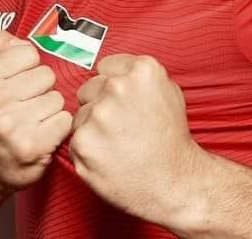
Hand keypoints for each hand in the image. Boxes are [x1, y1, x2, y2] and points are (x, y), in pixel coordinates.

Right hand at [0, 30, 72, 192]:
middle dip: (42, 90)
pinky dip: (59, 128)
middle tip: (27, 106)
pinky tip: (43, 135)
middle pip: (46, 75)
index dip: (28, 68)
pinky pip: (65, 120)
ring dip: (51, 110)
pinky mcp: (30, 147)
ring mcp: (9, 125)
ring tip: (34, 121)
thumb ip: (0, 46)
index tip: (18, 84)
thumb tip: (22, 38)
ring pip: (57, 98)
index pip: (29, 53)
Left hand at [69, 54, 200, 224]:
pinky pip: (75, 140)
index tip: (122, 103)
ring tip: (118, 145)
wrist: (176, 184)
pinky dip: (88, 151)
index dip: (111, 87)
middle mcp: (117, 87)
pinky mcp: (84, 141)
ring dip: (92, 129)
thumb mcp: (168, 91)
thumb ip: (138, 75)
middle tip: (121, 128)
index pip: (104, 67)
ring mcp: (99, 114)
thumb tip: (114, 70)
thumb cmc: (172, 141)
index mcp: (141, 70)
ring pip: (80, 116)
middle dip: (99, 106)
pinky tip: (109, 158)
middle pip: (88, 89)